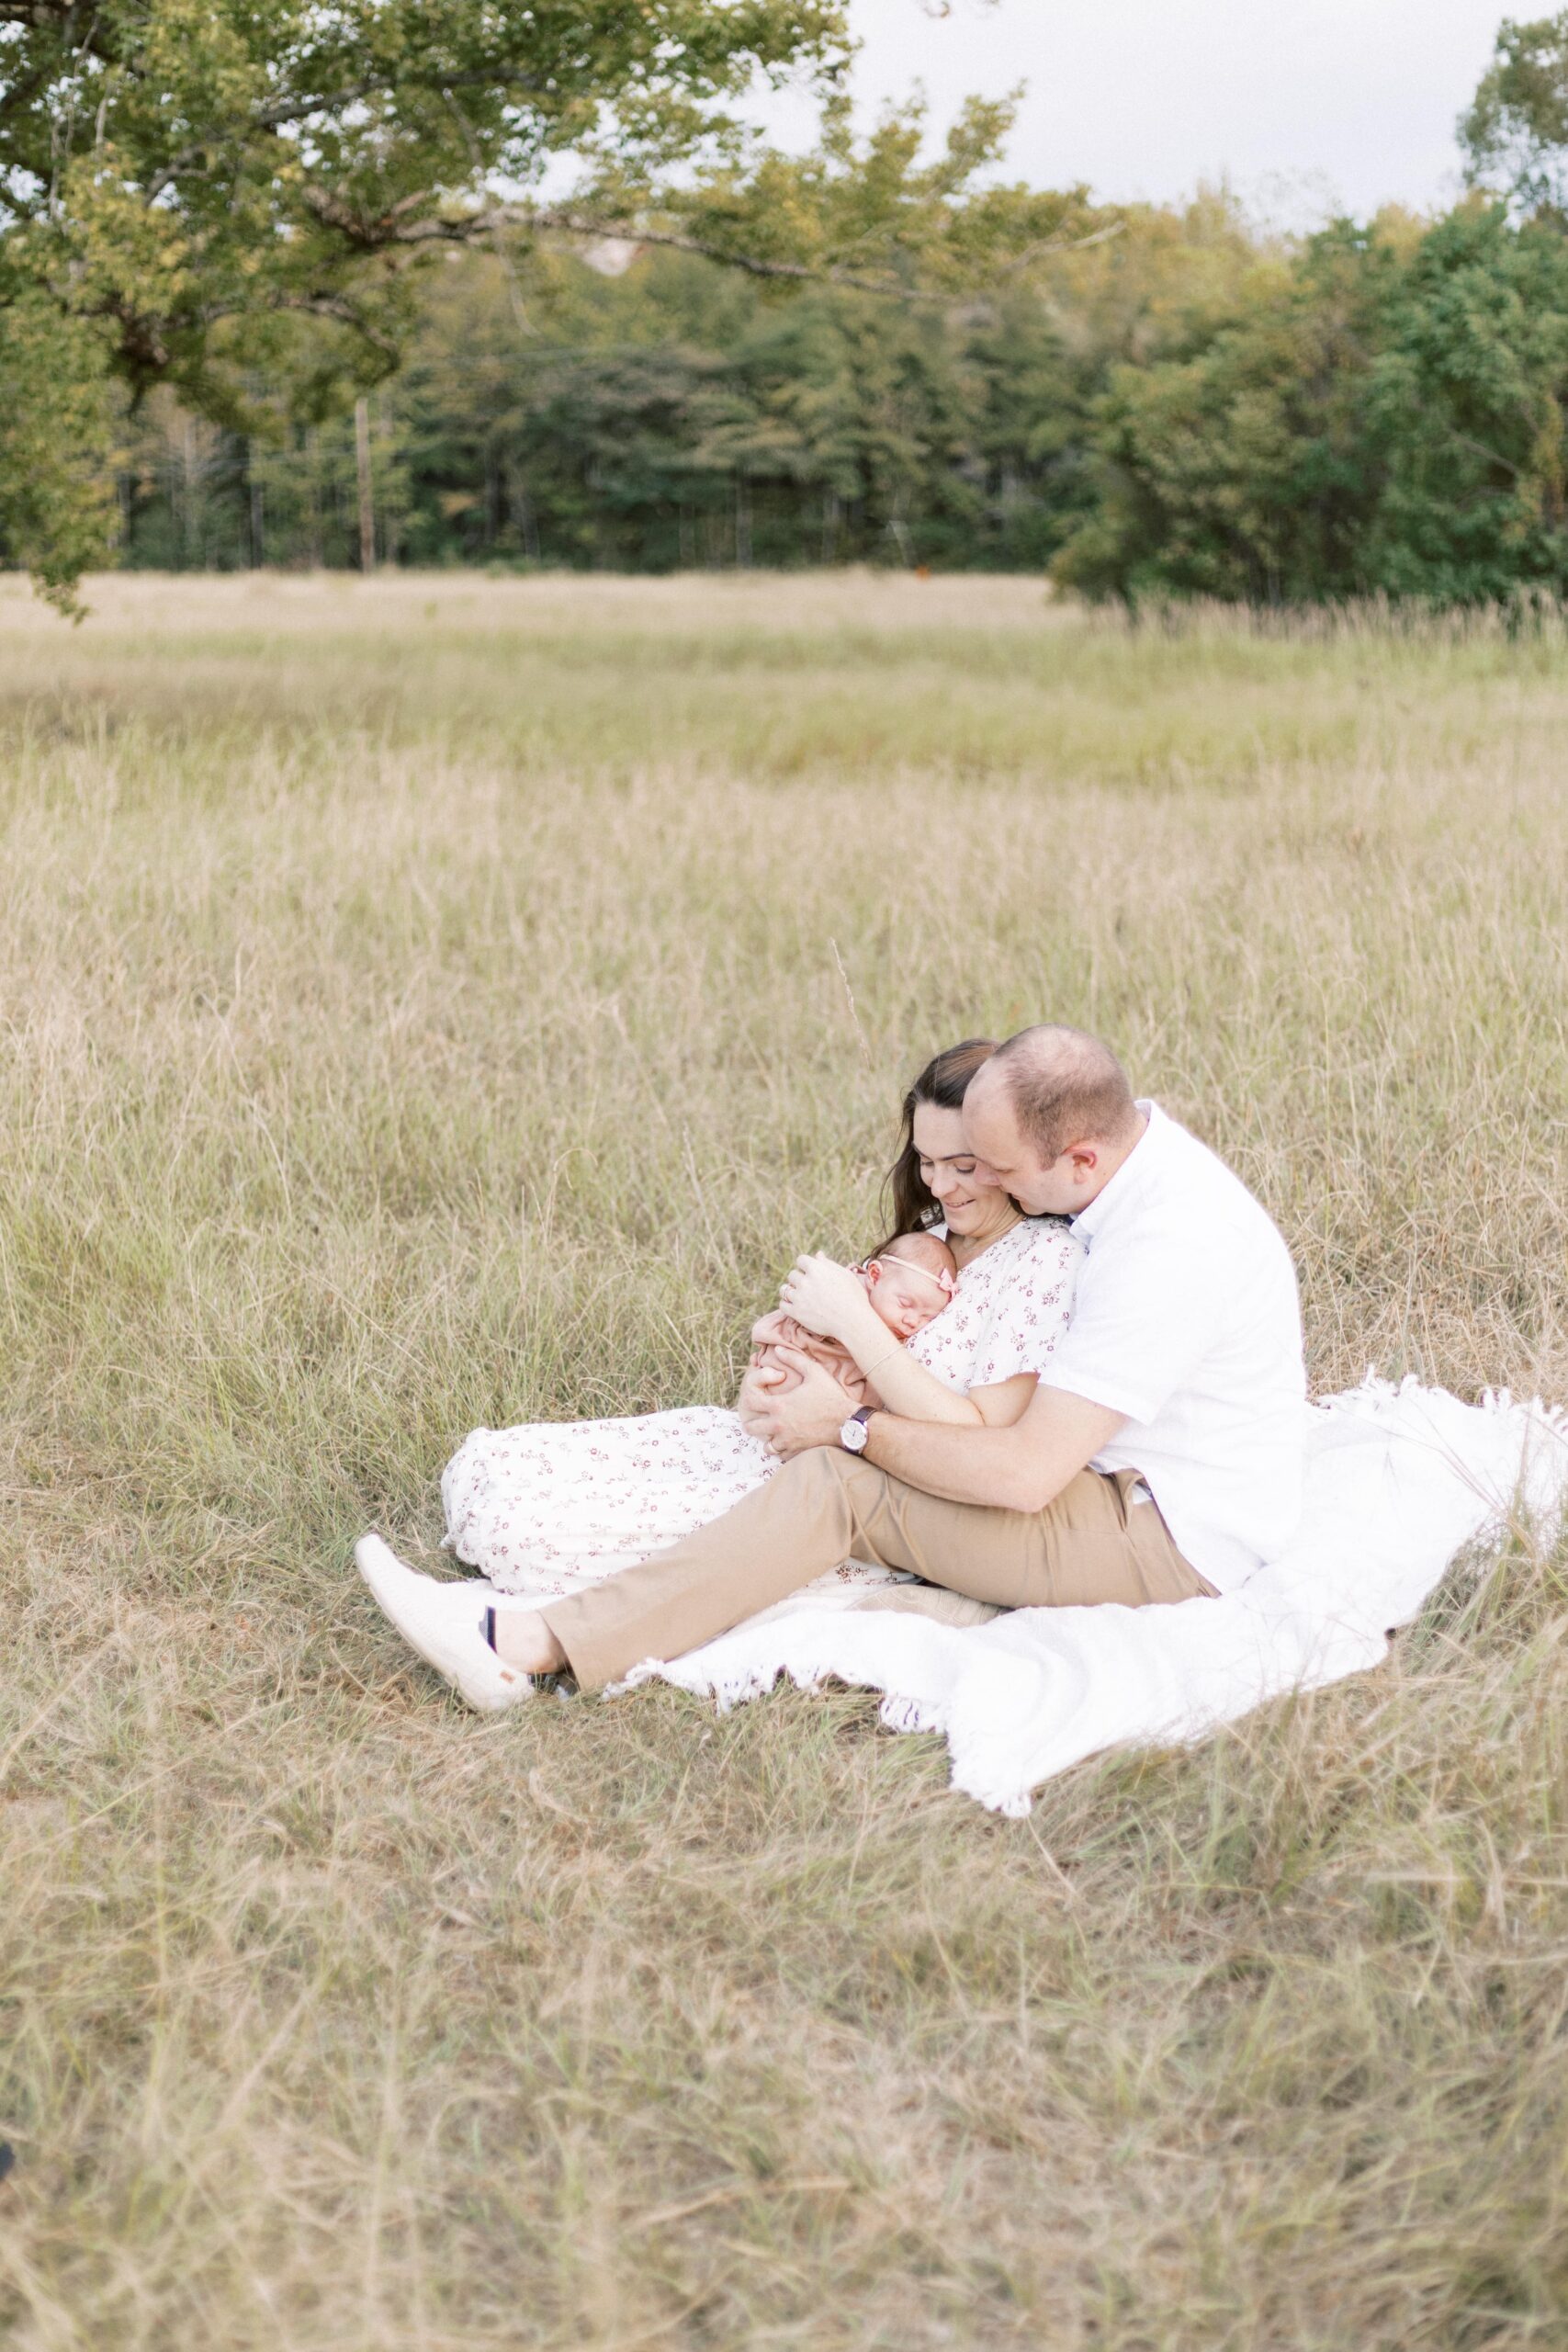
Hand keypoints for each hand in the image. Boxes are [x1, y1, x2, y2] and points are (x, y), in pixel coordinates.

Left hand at [743, 1347, 858, 1458]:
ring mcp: (787, 1440)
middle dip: (752, 1422)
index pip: (750, 1402)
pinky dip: (782, 1450)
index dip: (750, 1397)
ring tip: (775, 1432)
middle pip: (751, 1428)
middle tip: (761, 1417)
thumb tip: (776, 1349)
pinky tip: (789, 1441)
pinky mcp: (797, 1451)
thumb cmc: (831, 1396)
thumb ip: (794, 1358)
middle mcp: (778, 1425)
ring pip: (766, 1445)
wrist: (848, 1423)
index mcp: (779, 1405)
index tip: (760, 1396)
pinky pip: (781, 1455)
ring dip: (768, 1438)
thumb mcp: (814, 1371)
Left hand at [778, 1253, 871, 1343]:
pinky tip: (796, 1306)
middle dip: (799, 1279)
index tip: (811, 1272)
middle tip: (808, 1287)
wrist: (853, 1321)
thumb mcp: (844, 1275)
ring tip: (800, 1296)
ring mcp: (799, 1297)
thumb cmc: (853, 1297)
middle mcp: (805, 1281)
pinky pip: (782, 1305)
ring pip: (784, 1289)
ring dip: (790, 1291)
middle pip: (792, 1275)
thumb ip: (828, 1264)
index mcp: (817, 1269)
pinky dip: (787, 1304)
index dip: (806, 1265)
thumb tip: (818, 1255)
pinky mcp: (796, 1313)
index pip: (801, 1260)